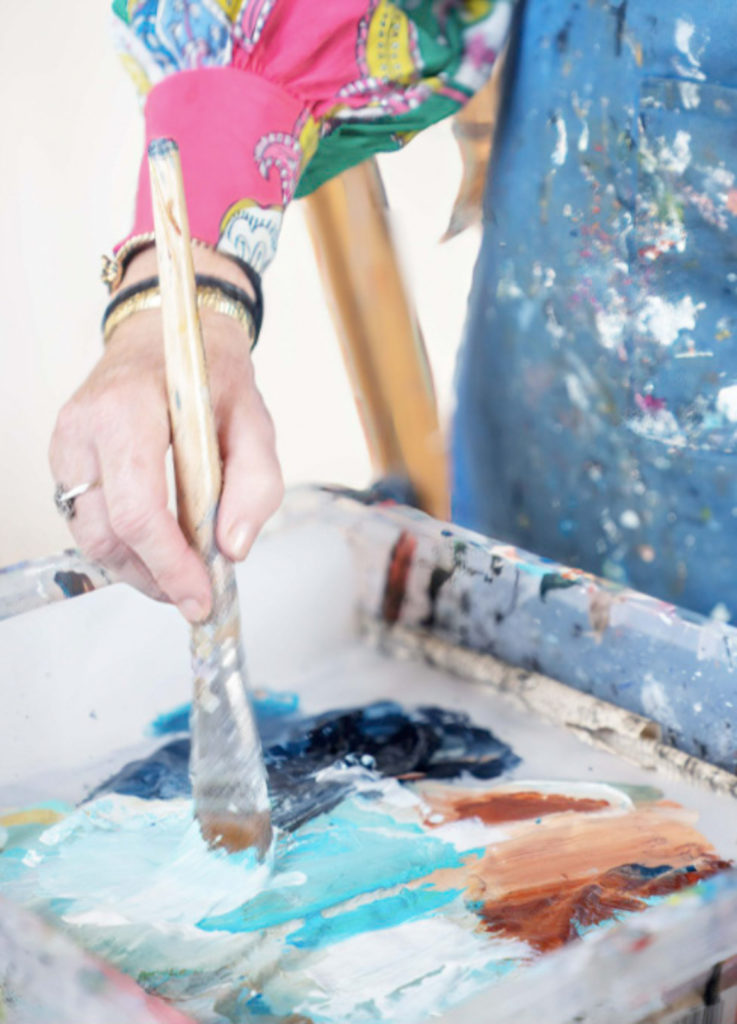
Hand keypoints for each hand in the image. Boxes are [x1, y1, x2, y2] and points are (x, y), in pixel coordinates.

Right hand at [49, 250, 282, 621]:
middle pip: (107, 532)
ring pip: (91, 536)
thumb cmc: (207, 371)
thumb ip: (256, 484)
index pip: (138, 509)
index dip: (169, 564)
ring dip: (137, 568)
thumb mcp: (254, 419)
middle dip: (154, 576)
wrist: (166, 331)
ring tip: (179, 577)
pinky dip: (124, 546)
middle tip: (194, 595)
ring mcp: (66, 444)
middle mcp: (84, 427)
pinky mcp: (65, 459)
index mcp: (129, 408)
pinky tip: (157, 550)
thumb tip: (233, 548)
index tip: (199, 594)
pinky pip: (88, 520)